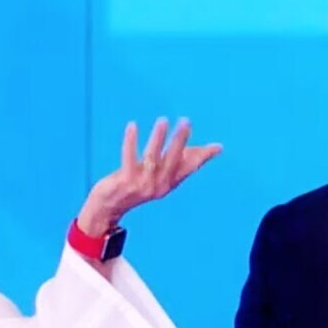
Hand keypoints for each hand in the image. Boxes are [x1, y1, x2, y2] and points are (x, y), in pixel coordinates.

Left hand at [76, 117, 221, 235]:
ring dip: (158, 139)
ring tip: (163, 121)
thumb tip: (217, 148)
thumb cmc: (138, 185)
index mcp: (169, 182)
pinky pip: (129, 158)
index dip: (203, 157)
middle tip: (185, 121)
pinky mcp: (125, 181)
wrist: (109, 207)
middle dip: (180, 141)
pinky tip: (132, 126)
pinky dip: (131, 141)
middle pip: (172, 160)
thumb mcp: (163, 174)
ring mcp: (141, 184)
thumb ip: (186, 160)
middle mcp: (158, 185)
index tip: (216, 146)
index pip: (190, 168)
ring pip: (152, 158)